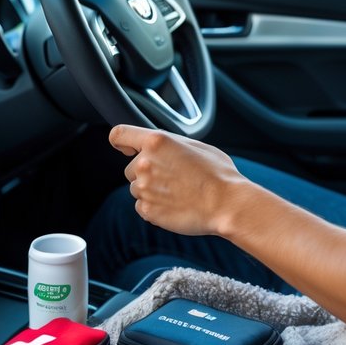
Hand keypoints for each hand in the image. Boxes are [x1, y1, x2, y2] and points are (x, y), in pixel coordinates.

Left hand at [108, 125, 246, 235]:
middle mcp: (144, 163)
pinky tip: (175, 205)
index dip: (121, 142)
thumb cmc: (218, 174)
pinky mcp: (147, 210)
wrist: (226, 204)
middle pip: (131, 168)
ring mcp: (144, 188)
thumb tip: (160, 146)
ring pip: (137, 188)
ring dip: (151, 190)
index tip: (125, 148)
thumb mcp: (196, 145)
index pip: (119, 134)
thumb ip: (170, 144)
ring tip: (178, 193)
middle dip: (147, 172)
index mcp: (156, 142)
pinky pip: (142, 206)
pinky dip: (154, 206)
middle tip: (173, 178)